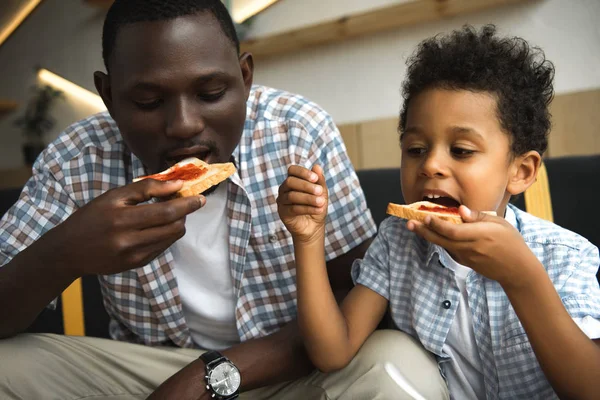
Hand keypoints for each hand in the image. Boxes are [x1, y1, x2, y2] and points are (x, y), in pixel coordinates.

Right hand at [42, 179, 203, 276]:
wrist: (69, 250)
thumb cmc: (92, 217)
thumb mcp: (114, 196)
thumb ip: (146, 188)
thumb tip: (177, 184)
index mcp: (122, 218)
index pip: (166, 212)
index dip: (186, 204)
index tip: (200, 197)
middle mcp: (129, 240)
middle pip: (173, 227)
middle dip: (185, 213)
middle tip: (188, 203)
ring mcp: (134, 255)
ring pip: (171, 238)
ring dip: (178, 224)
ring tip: (170, 213)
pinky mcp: (136, 264)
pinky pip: (162, 248)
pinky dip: (166, 235)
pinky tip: (157, 227)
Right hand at [277, 165, 327, 243]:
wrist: (314, 226)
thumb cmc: (317, 205)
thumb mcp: (321, 192)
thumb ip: (319, 180)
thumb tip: (317, 166)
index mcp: (293, 179)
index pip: (292, 170)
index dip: (302, 172)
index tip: (315, 178)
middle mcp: (284, 188)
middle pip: (290, 182)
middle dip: (306, 186)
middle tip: (319, 191)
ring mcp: (281, 200)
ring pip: (292, 196)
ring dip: (308, 198)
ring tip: (321, 202)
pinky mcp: (282, 212)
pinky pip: (293, 208)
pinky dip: (308, 208)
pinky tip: (319, 209)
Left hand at [407, 206, 543, 288]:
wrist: (516, 270)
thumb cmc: (510, 242)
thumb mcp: (499, 223)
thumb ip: (478, 217)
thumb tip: (461, 210)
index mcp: (479, 235)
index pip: (453, 231)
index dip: (437, 224)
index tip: (426, 216)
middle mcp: (470, 247)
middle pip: (442, 239)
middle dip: (424, 231)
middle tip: (409, 223)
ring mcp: (466, 257)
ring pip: (442, 245)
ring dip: (427, 236)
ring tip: (413, 226)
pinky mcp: (465, 262)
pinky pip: (449, 250)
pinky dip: (438, 241)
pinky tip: (430, 234)